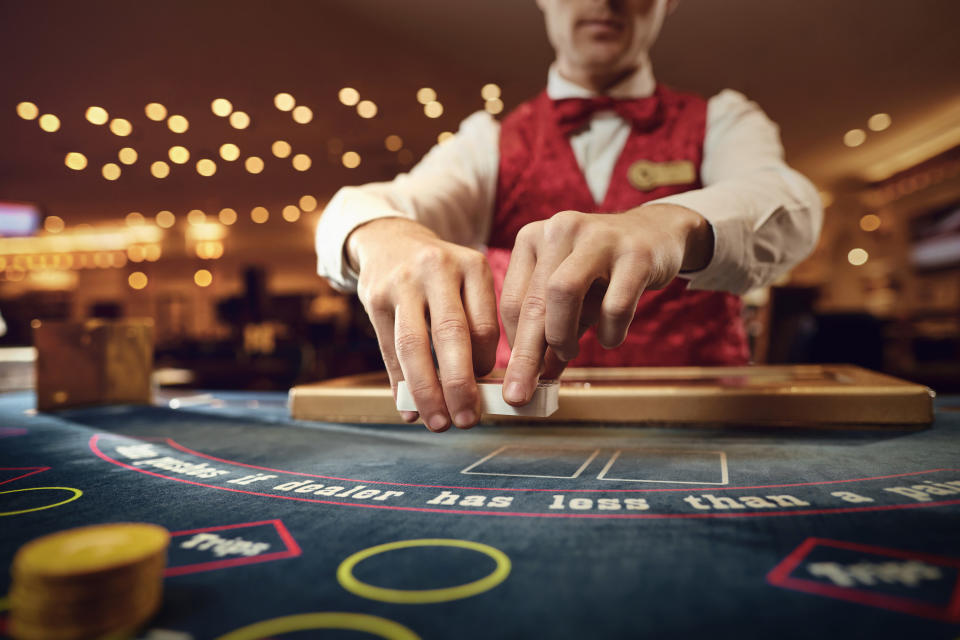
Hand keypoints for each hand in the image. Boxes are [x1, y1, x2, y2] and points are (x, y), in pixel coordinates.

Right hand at [347, 218, 498, 430]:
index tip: (484, 391)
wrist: (390, 241)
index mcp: (472, 266)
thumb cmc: (440, 276)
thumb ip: (475, 325)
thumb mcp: (467, 282)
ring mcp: (403, 282)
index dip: (485, 365)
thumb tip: (481, 389)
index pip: (484, 326)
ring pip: (414, 345)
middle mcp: (438, 269)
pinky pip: (388, 349)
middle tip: (467, 421)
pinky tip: (408, 409)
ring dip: (426, 391)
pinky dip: (399, 384)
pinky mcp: (375, 297)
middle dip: (460, 385)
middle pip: (450, 334)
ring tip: (437, 422)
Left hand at [499, 204, 712, 404]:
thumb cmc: (602, 274)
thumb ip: (550, 332)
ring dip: (562, 335)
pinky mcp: (636, 253)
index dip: (515, 345)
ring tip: (569, 353)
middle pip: (534, 301)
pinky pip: (615, 305)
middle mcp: (560, 229)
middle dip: (526, 356)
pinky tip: (610, 337)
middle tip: (521, 395)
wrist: (656, 235)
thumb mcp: (570, 298)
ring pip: (563, 292)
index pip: (513, 301)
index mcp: (533, 238)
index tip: (519, 376)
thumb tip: (533, 379)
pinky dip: (610, 332)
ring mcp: (598, 238)